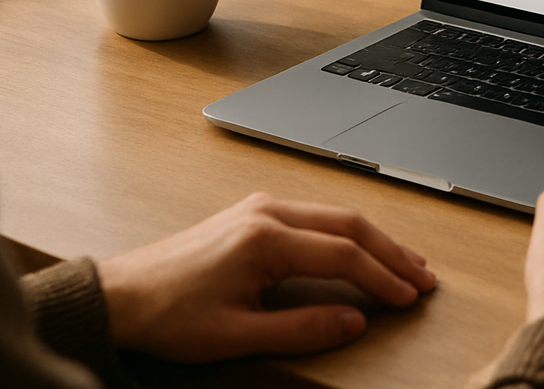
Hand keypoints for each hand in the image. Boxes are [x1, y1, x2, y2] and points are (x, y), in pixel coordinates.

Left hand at [96, 192, 435, 361]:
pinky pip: (315, 216)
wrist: (120, 296)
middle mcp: (266, 213)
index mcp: (264, 238)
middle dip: (392, 252)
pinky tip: (361, 247)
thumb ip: (301, 327)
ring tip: (405, 262)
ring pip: (335, 216)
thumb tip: (353, 322)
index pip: (344, 254)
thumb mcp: (236, 335)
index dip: (382, 278)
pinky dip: (347, 233)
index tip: (408, 298)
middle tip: (423, 277)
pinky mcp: (252, 214)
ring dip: (374, 239)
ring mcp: (259, 208)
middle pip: (349, 224)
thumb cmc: (169, 315)